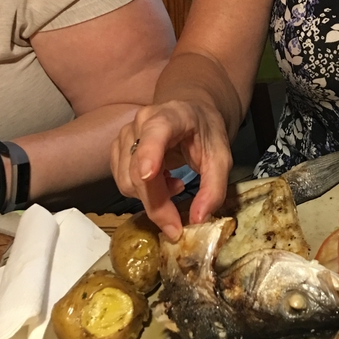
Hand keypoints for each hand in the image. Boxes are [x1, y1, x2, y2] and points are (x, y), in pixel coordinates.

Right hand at [110, 100, 232, 239]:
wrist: (193, 115)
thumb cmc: (206, 133)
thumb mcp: (221, 158)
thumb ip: (214, 187)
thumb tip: (198, 219)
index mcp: (171, 116)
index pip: (156, 131)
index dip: (149, 154)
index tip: (149, 175)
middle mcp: (141, 122)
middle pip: (138, 170)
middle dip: (157, 203)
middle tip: (178, 223)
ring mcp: (125, 135)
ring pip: (126, 181)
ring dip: (151, 197)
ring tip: (175, 184)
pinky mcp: (117, 150)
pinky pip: (123, 182)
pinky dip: (142, 192)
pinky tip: (162, 181)